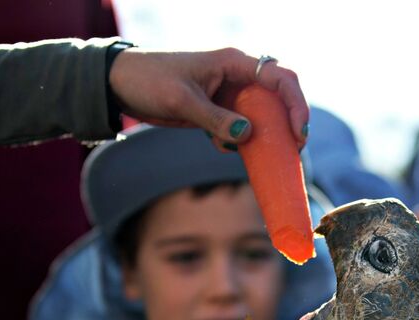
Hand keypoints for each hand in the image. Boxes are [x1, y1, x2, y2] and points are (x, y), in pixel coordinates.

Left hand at [108, 47, 308, 147]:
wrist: (120, 84)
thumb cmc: (149, 80)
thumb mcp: (182, 101)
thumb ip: (216, 119)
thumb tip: (247, 137)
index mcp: (234, 63)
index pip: (279, 78)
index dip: (295, 104)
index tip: (298, 132)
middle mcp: (238, 76)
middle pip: (279, 97)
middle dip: (288, 123)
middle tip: (294, 149)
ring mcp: (230, 95)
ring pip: (262, 116)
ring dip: (266, 137)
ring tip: (264, 156)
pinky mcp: (219, 111)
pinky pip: (241, 128)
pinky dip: (239, 142)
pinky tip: (221, 148)